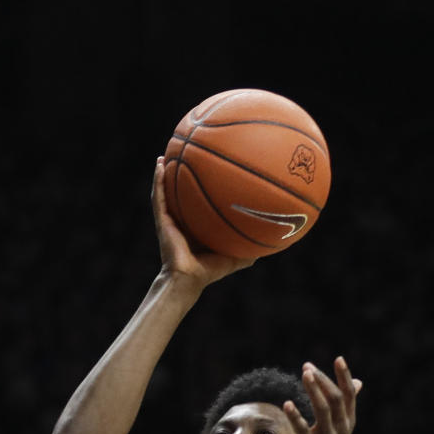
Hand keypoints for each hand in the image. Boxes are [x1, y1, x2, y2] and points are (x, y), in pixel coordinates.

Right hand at [152, 158, 255, 290]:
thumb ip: (251, 249)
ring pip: (165, 191)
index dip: (203, 187)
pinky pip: (159, 196)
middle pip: (181, 193)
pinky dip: (158, 179)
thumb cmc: (210, 271)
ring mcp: (170, 220)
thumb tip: (274, 242)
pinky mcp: (162, 221)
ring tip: (167, 153)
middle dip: (182, 175)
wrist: (188, 279)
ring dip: (165, 172)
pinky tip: (161, 162)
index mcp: (196, 227)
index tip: (211, 168)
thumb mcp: (236, 256)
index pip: (199, 203)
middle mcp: (182, 221)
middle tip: (188, 154)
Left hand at [285, 355, 361, 433]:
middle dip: (323, 381)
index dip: (345, 376)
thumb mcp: (341, 426)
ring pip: (323, 411)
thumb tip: (358, 382)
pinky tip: (287, 404)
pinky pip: (304, 432)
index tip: (338, 359)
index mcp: (348, 420)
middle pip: (335, 399)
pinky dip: (296, 417)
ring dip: (313, 391)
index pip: (350, 394)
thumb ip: (346, 405)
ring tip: (305, 375)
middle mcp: (341, 428)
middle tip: (308, 366)